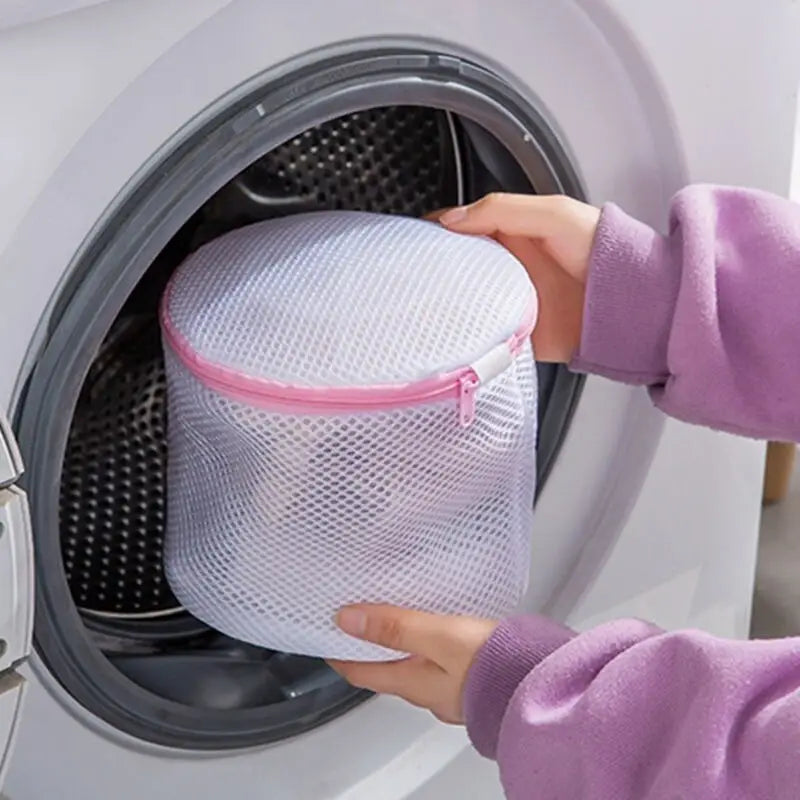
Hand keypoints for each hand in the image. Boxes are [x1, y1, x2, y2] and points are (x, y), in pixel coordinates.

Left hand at [328, 605, 497, 723]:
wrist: (547, 683)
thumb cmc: (496, 664)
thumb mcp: (439, 636)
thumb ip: (395, 626)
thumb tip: (347, 619)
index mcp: (415, 683)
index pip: (364, 672)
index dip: (342, 655)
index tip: (326, 640)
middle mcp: (432, 694)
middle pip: (389, 673)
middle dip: (370, 652)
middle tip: (356, 627)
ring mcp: (456, 692)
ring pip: (416, 670)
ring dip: (401, 650)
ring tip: (394, 625)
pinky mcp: (479, 683)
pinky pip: (443, 667)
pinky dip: (430, 650)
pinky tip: (441, 636)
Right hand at [429, 193, 600, 362]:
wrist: (633, 304)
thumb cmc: (604, 251)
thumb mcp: (553, 214)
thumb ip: (503, 210)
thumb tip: (453, 219)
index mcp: (512, 234)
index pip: (464, 228)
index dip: (438, 232)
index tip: (415, 239)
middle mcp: (507, 268)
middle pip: (458, 268)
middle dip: (436, 271)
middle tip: (415, 275)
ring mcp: (509, 302)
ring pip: (465, 303)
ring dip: (448, 306)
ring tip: (425, 306)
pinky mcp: (516, 334)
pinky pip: (484, 336)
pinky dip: (468, 337)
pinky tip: (454, 334)